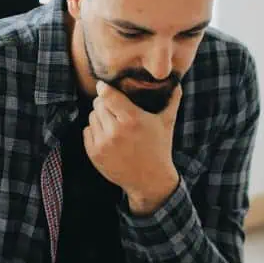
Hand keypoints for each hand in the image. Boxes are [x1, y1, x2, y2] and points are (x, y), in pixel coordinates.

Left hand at [84, 82, 181, 214]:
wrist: (149, 180)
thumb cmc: (159, 148)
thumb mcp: (167, 122)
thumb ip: (172, 100)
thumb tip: (177, 82)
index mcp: (132, 120)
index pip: (107, 95)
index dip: (104, 88)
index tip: (103, 86)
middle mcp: (115, 131)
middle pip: (98, 104)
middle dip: (105, 103)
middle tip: (114, 108)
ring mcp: (103, 144)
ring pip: (91, 116)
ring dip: (100, 117)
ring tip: (113, 123)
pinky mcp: (94, 154)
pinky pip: (87, 131)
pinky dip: (95, 131)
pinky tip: (108, 136)